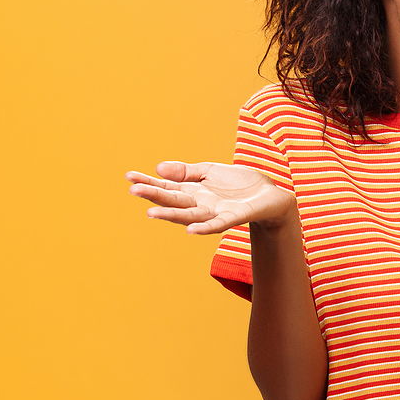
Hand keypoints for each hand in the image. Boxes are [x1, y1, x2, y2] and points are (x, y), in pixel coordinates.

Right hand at [126, 161, 294, 234]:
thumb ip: (186, 172)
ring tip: (152, 213)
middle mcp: (200, 204)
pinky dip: (205, 229)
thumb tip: (158, 168)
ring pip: (190, 215)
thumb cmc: (239, 183)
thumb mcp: (209, 171)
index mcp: (193, 191)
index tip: (129, 177)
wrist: (270, 194)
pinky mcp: (234, 217)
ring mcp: (215, 212)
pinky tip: (191, 231)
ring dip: (172, 215)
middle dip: (155, 196)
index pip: (167, 187)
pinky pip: (217, 225)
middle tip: (133, 190)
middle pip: (174, 200)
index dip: (149, 183)